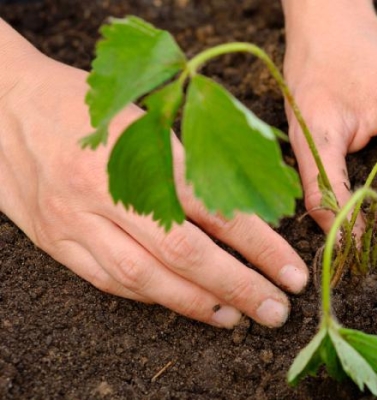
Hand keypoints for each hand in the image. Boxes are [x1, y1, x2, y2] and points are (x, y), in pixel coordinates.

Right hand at [0, 20, 307, 327]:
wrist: (4, 108)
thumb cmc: (86, 105)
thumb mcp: (144, 115)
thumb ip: (190, 159)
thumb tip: (247, 204)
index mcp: (139, 150)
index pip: (213, 208)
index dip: (259, 245)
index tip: (291, 271)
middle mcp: (106, 191)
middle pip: (183, 252)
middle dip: (237, 286)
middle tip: (277, 310)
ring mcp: (77, 221)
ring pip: (145, 277)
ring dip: (198, 304)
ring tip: (238, 317)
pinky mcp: (57, 242)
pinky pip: (110, 282)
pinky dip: (154, 298)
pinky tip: (186, 305)